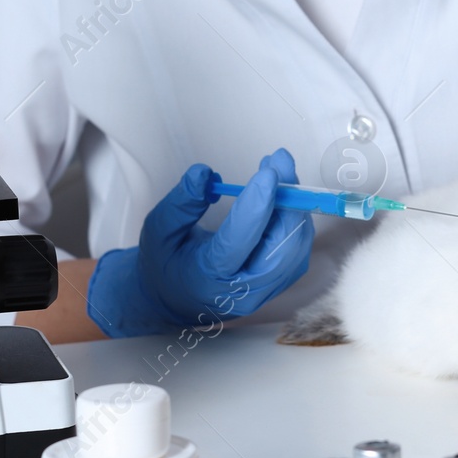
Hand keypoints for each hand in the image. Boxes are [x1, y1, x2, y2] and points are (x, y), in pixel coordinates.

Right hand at [87, 149, 313, 336]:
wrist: (178, 297)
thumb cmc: (167, 262)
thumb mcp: (159, 231)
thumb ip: (181, 203)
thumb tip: (204, 173)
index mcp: (207, 279)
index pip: (238, 242)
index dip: (256, 205)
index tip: (268, 172)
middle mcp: (243, 291)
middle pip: (281, 247)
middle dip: (287, 199)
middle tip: (279, 160)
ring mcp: (266, 290)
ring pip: (296, 245)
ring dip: (293, 203)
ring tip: (278, 170)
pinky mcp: (280, 282)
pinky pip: (298, 247)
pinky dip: (294, 216)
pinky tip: (282, 193)